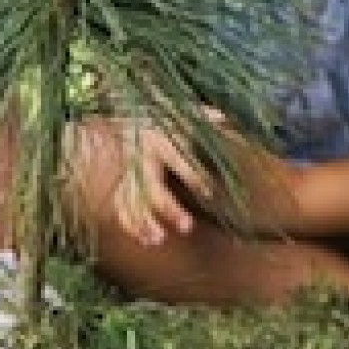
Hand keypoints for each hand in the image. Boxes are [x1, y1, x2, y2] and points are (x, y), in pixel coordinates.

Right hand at [112, 119, 215, 245]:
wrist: (120, 109)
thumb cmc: (159, 115)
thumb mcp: (180, 112)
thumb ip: (204, 116)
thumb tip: (228, 115)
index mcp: (160, 140)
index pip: (178, 161)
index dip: (193, 176)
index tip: (209, 192)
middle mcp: (143, 159)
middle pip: (154, 188)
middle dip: (169, 209)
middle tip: (187, 227)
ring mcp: (129, 172)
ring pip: (135, 202)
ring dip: (145, 222)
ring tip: (159, 239)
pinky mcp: (121, 181)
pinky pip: (123, 206)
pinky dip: (132, 224)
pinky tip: (146, 239)